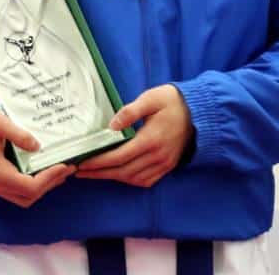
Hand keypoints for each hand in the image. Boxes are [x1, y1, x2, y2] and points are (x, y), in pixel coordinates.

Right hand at [0, 106, 75, 206]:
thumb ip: (18, 134)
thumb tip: (37, 146)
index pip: (30, 187)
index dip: (50, 179)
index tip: (64, 166)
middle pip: (29, 196)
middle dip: (50, 184)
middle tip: (67, 168)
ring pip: (24, 197)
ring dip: (43, 188)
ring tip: (58, 172)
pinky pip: (18, 192)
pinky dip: (33, 186)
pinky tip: (42, 172)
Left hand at [76, 84, 194, 187]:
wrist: (199, 112)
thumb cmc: (172, 102)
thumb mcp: (150, 99)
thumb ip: (129, 112)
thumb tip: (111, 126)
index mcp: (151, 140)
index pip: (119, 156)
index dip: (99, 162)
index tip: (82, 163)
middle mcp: (157, 156)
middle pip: (123, 171)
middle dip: (99, 173)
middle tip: (79, 171)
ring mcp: (164, 164)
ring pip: (133, 178)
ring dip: (112, 177)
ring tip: (93, 173)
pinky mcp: (168, 166)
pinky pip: (146, 180)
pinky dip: (129, 180)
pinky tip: (117, 174)